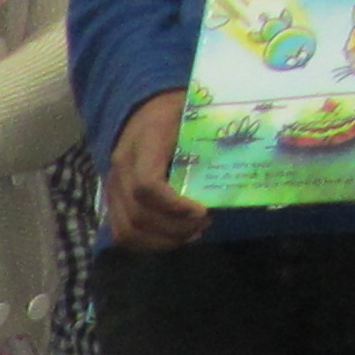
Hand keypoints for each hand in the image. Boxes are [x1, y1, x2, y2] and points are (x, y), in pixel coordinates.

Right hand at [106, 90, 208, 251]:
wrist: (144, 111)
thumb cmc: (177, 113)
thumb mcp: (196, 117)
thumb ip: (210, 141)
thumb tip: (241, 169)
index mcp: (143, 143)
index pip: (147, 186)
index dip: (174, 206)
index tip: (203, 210)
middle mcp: (121, 169)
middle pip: (139, 215)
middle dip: (175, 228)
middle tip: (204, 224)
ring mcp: (112, 188)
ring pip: (127, 231)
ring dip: (162, 240)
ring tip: (191, 234)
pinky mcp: (112, 202)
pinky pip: (122, 234)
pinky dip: (148, 243)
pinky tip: (173, 238)